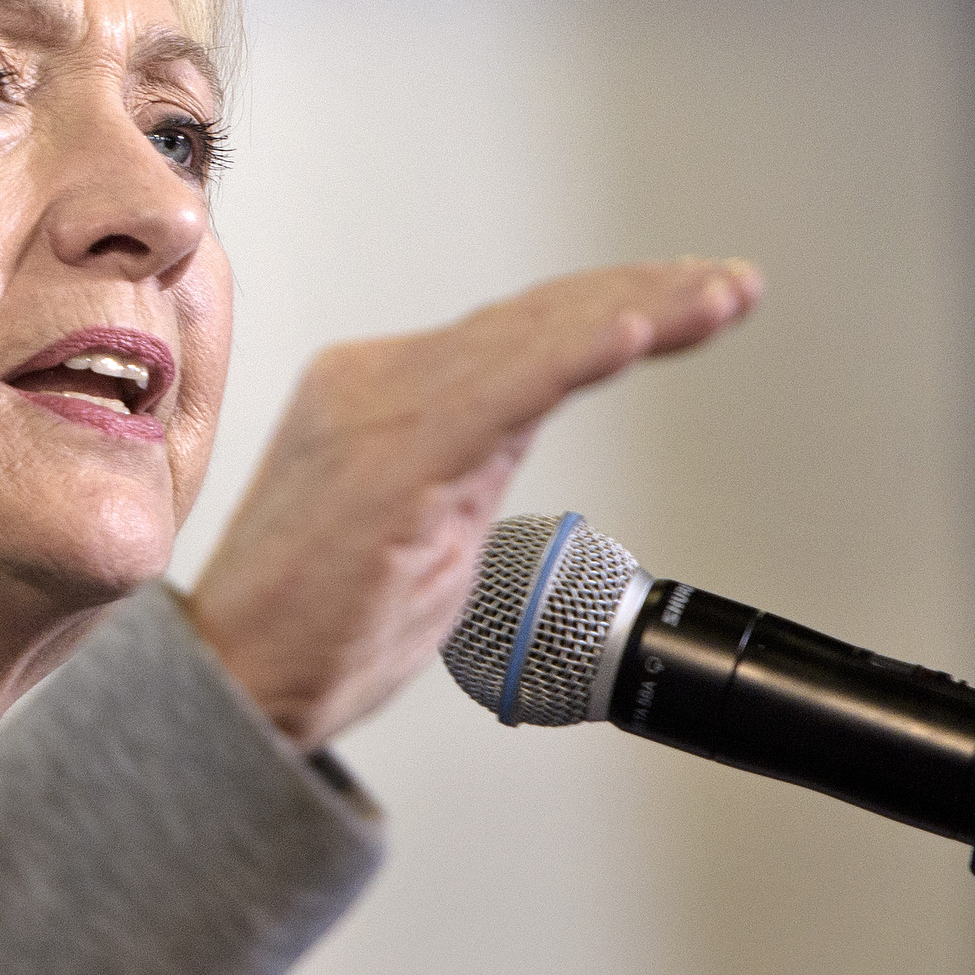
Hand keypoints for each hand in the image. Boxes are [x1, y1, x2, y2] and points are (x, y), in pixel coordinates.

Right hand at [180, 258, 759, 751]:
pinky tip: (640, 332)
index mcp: (379, 388)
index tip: (697, 299)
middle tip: (736, 285)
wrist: (238, 689)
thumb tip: (523, 432)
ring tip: (721, 296)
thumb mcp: (425, 524)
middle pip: (537, 317)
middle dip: (649, 293)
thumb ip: (472, 462)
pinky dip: (578, 354)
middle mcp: (374, 377)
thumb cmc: (319, 625)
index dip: (614, 306)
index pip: (520, 329)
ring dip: (641, 311)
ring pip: (534, 338)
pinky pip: (505, 390)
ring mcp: (379, 409)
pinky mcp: (395, 457)